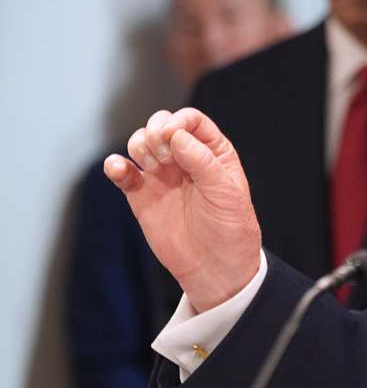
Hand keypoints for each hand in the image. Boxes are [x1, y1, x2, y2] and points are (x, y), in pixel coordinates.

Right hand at [104, 107, 261, 312]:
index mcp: (213, 152)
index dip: (178, 120)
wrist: (215, 267)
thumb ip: (202, 161)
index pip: (191, 120)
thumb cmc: (230, 228)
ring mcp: (162, 176)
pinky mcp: (142, 196)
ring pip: (140, 143)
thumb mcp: (225, 191)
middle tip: (165, 156)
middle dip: (156, 131)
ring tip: (155, 168)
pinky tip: (119, 168)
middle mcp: (185, 159)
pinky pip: (123, 173)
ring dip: (140, 146)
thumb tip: (176, 136)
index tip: (172, 135)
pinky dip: (116, 166)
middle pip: (161, 125)